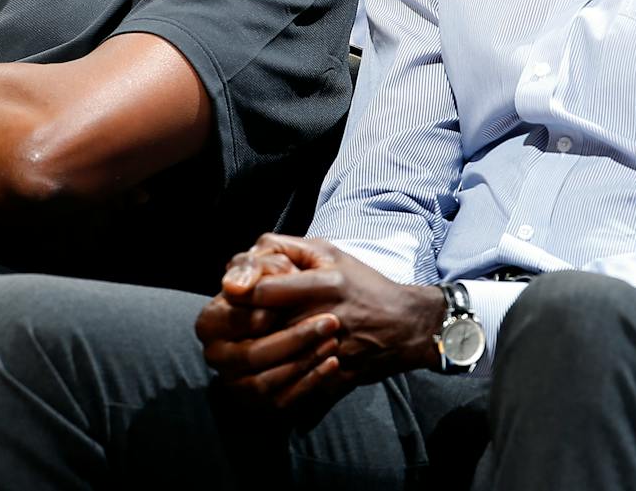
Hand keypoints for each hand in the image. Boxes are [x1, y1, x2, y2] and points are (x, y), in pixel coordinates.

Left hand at [197, 234, 444, 410]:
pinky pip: (295, 387)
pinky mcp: (337, 378)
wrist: (407, 326)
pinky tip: (265, 370)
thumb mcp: (329, 252)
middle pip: (265, 328)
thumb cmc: (363, 284)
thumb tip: (244, 258)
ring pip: (276, 362)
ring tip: (241, 346)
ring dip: (254, 356)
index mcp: (325, 283)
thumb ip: (285, 248)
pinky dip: (276, 381)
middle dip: (241, 326)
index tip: (229, 295)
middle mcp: (328, 317)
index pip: (266, 291)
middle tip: (227, 325)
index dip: (241, 294)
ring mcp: (333, 351)